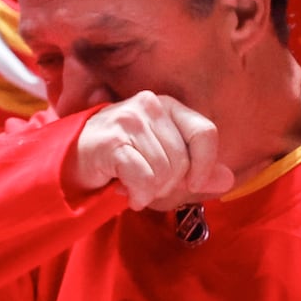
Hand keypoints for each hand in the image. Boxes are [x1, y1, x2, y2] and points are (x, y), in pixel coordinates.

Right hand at [67, 91, 233, 210]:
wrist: (71, 157)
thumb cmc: (120, 157)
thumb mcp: (163, 160)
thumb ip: (196, 170)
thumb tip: (229, 180)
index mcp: (168, 105)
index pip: (205, 132)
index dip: (205, 164)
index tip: (194, 183)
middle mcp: (150, 105)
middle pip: (182, 160)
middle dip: (169, 185)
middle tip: (149, 186)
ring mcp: (129, 121)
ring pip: (163, 172)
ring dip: (150, 192)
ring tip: (134, 187)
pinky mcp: (112, 142)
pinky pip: (142, 178)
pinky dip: (138, 195)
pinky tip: (127, 194)